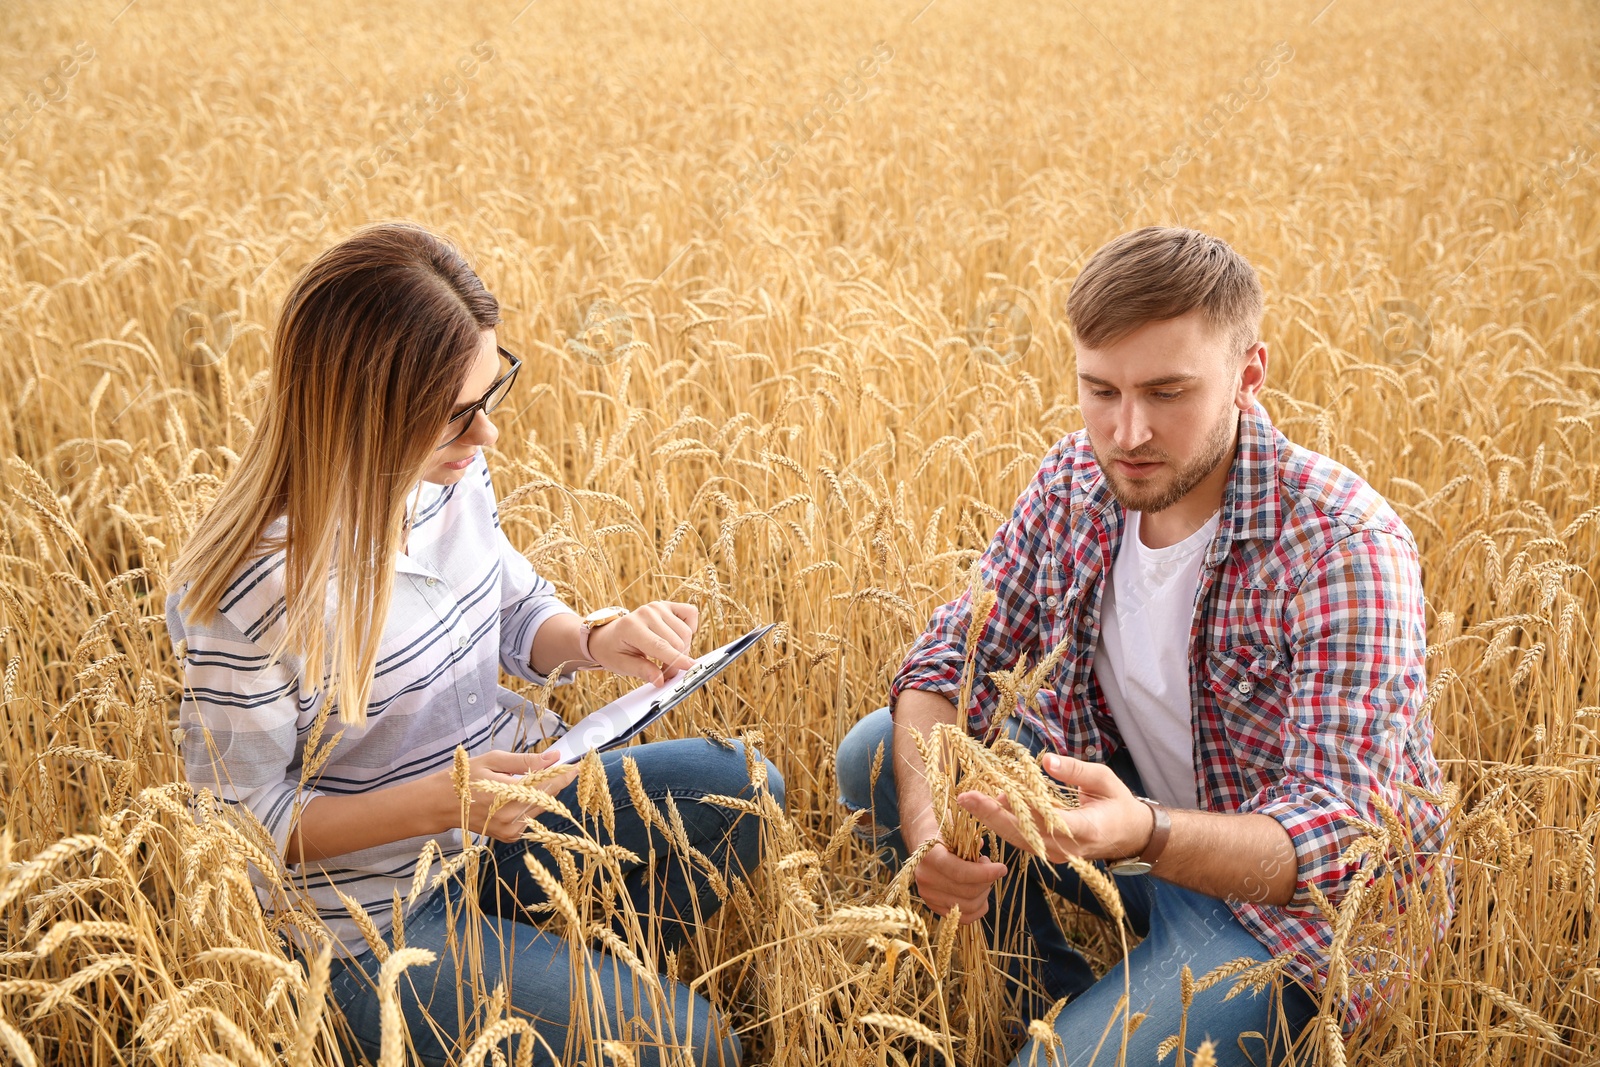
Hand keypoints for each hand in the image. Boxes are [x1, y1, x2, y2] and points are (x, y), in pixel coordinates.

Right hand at [437, 748, 579, 842]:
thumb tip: (553, 757)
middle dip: (557, 781)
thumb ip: (526, 761)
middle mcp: (512, 818)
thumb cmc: (464, 777)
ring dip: (544, 793)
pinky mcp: (509, 837)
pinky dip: (530, 805)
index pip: (548, 785)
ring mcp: (511, 831)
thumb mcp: (493, 761)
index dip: (566, 774)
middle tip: (565, 766)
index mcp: (509, 796)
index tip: (580, 764)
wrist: (440, 805)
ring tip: (534, 778)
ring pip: (540, 808)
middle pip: (548, 798)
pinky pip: (530, 818)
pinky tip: (519, 795)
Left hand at [586, 600, 699, 685]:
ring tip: (667, 658)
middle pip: (677, 642)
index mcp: (631, 626)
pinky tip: (677, 638)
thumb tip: (661, 680)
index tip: (690, 669)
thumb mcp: (621, 665)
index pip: (660, 646)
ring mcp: (658, 607)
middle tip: (666, 673)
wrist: (608, 635)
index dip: (676, 659)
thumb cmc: (613, 650)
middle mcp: (646, 612)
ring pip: (686, 632)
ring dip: (682, 650)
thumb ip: (642, 671)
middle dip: (676, 662)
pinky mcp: (667, 605)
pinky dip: (690, 628)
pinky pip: (690, 614)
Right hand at [908, 835, 1007, 923]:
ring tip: (984, 879)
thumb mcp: (956, 829)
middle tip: (992, 868)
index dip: (986, 873)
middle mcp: (926, 879)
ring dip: (984, 894)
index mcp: (930, 857)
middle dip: (987, 881)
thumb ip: (969, 839)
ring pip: (967, 907)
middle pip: (967, 892)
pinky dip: (978, 909)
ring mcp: (928, 895)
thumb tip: (981, 846)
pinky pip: (962, 917)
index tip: (1002, 868)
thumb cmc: (944, 833)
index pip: (961, 873)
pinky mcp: (933, 906)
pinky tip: (983, 896)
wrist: (925, 844)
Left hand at [956, 753, 1150, 863]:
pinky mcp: (1048, 851)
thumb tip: (1046, 760)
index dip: (1019, 809)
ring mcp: (1056, 853)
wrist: (1130, 835)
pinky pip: (1022, 838)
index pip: (1049, 821)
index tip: (997, 795)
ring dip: (993, 818)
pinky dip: (1004, 821)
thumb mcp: (1104, 780)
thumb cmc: (1119, 804)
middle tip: (965, 798)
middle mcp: (1067, 847)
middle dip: (991, 815)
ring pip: (1018, 838)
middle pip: (1023, 833)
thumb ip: (1076, 771)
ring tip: (969, 799)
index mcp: (1086, 830)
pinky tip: (989, 804)